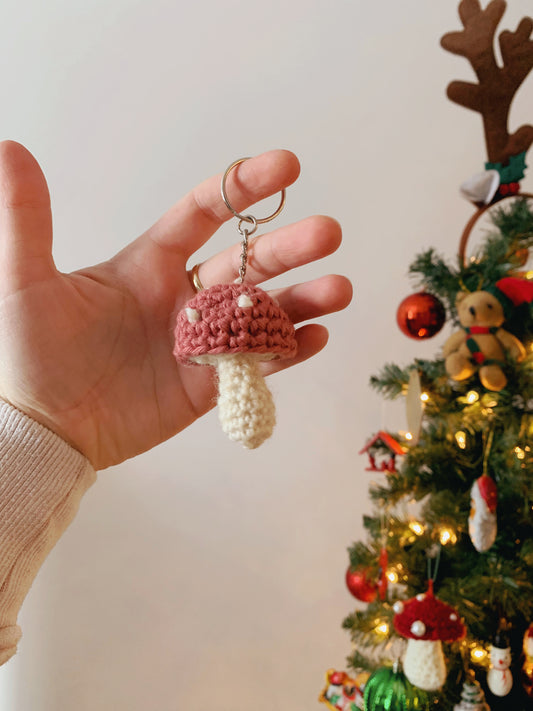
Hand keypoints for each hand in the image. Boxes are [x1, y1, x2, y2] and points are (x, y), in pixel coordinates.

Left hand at [0, 142, 351, 468]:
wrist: (42, 431)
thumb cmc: (28, 355)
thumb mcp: (25, 281)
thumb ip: (27, 218)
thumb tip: (14, 149)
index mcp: (147, 266)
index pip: (202, 215)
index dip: (242, 188)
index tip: (285, 167)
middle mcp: (182, 298)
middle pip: (246, 263)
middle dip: (288, 246)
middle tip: (327, 233)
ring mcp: (199, 343)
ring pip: (262, 314)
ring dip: (302, 299)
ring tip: (338, 289)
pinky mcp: (208, 386)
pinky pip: (257, 364)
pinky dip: (289, 351)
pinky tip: (316, 336)